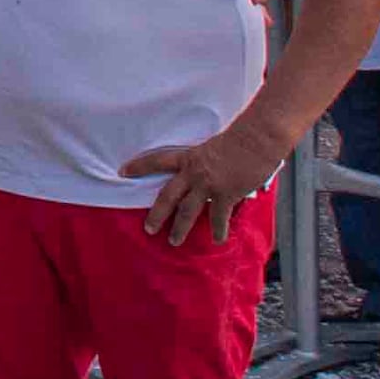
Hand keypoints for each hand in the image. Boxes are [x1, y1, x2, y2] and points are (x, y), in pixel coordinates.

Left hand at [120, 119, 292, 245]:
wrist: (256, 140)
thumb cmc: (241, 137)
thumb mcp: (215, 146)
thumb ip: (209, 160)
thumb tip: (213, 170)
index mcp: (189, 157)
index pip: (157, 160)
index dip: (139, 166)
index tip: (123, 171)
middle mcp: (194, 172)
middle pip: (167, 196)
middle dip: (156, 214)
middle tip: (148, 229)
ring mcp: (208, 185)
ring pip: (187, 211)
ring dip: (180, 228)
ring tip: (174, 241)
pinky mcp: (226, 194)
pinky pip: (218, 217)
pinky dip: (218, 230)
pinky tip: (217, 239)